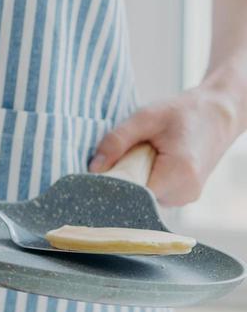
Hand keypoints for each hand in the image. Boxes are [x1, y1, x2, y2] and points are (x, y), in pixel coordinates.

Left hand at [89, 85, 244, 205]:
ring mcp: (184, 198)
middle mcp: (183, 193)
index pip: (131, 194)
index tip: (97, 172)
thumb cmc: (184, 112)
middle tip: (115, 159)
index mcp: (178, 175)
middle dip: (120, 182)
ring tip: (137, 157)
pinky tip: (145, 164)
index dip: (110, 184)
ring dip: (132, 181)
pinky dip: (143, 181)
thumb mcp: (146, 117)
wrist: (218, 114)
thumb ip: (117, 140)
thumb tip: (93, 169)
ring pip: (142, 199)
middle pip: (135, 198)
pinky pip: (152, 195)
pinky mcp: (181, 196)